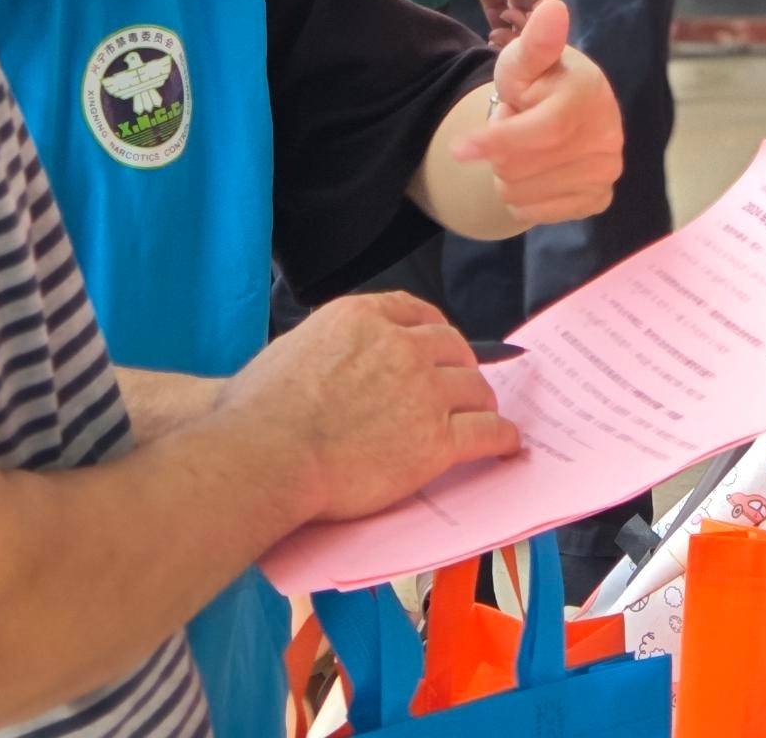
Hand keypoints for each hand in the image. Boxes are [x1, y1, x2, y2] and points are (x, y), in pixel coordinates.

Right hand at [219, 293, 519, 522]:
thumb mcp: (291, 349)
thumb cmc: (259, 412)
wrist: (266, 454)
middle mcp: (400, 346)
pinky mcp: (436, 439)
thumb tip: (327, 360)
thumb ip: (325, 345)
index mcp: (361, 317)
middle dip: (460, 365)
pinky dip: (501, 437)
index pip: (414, 311)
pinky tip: (506, 443)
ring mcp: (423, 391)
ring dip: (481, 401)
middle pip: (452, 347)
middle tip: (463, 384)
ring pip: (474, 387)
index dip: (433, 330)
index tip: (439, 344)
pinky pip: (486, 432)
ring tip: (485, 415)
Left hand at [452, 0, 623, 226]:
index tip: (459, 148)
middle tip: (513, 125)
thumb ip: (534, 41)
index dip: (497, 140)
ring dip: (508, 173)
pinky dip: (522, 197)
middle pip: (521, 166)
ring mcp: (606, 171)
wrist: (563, 113)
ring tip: (523, 147)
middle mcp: (607, 135)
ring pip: (522, 193)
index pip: (541, 131)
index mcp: (588, 93)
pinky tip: (534, 171)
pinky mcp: (598, 199)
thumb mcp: (524, 59)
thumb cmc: (538, 82)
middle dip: (499, 148)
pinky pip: (535, 213)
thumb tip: (552, 8)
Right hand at [464, 0, 561, 45]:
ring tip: (500, 36)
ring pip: (536, 22)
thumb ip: (493, 7)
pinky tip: (508, 21)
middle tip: (495, 43)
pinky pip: (540, 12)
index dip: (507, 35)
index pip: (519, 21)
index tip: (492, 43)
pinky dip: (525, 22)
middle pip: (530, 25)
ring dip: (518, 33)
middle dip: (513, 38)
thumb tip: (496, 30)